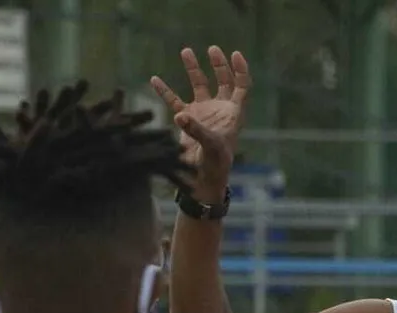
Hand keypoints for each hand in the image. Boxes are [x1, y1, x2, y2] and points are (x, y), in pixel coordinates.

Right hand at [150, 45, 249, 198]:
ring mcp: (204, 113)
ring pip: (200, 85)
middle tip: (212, 49)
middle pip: (223, 80)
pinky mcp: (188, 120)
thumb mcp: (211, 146)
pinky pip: (175, 101)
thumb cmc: (216, 164)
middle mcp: (220, 110)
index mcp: (233, 114)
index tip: (235, 54)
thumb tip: (180, 116)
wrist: (203, 179)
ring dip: (194, 69)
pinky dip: (165, 91)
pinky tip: (154, 79)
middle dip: (219, 64)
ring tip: (186, 51)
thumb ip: (197, 130)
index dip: (241, 70)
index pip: (242, 86)